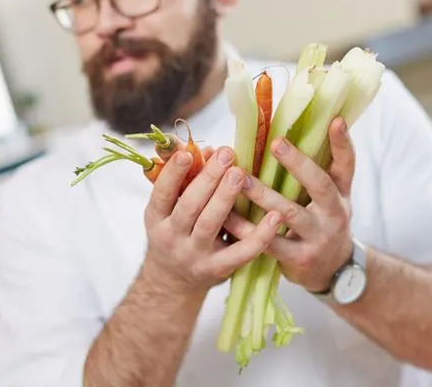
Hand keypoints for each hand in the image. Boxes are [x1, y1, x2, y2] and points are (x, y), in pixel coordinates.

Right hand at [141, 146, 281, 295]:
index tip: (187, 153)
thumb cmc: (175, 232)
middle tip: (226, 155)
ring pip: (210, 224)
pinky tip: (274, 216)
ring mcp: (195, 255)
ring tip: (240, 174)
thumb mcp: (168, 209)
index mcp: (156, 218)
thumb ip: (185, 181)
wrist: (173, 280)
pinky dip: (259, 235)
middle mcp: (171, 238)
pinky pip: (240, 252)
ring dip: (225, 198)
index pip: (162, 193)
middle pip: (189, 206)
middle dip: (208, 179)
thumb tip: (209, 151)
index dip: (173, 173)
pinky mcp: (218, 269)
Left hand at [224, 117, 355, 292]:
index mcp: (341, 192)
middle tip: (276, 143)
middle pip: (320, 185)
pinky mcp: (299, 259)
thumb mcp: (329, 198)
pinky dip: (246, 229)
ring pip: (289, 213)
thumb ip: (317, 170)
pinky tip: (227, 217)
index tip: (335, 119)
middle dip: (298, 163)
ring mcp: (319, 237)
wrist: (331, 271)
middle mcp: (334, 213)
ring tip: (240, 177)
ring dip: (263, 194)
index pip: (347, 163)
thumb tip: (289, 130)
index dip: (342, 142)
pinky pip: (269, 242)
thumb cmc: (321, 222)